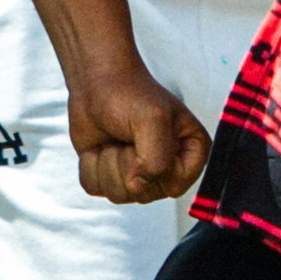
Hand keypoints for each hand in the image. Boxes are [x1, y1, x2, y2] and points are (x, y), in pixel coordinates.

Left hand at [64, 55, 203, 204]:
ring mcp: (138, 176)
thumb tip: (138, 186)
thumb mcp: (153, 120)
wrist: (97, 84)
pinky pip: (96, 188)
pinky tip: (99, 146)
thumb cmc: (130, 94)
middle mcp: (166, 170)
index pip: (174, 186)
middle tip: (127, 136)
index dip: (154, 169)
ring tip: (114, 139)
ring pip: (117, 195)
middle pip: (142, 194)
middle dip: (126, 163)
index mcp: (189, 154)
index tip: (145, 141)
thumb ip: (156, 159)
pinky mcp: (111, 177)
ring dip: (106, 163)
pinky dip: (90, 164)